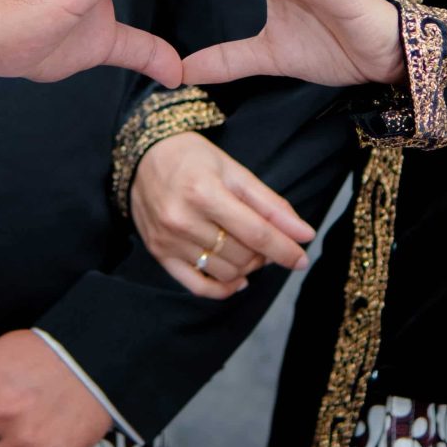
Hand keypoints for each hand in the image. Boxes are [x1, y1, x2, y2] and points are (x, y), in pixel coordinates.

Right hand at [131, 131, 314, 299]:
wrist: (143, 157)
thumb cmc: (194, 160)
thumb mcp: (235, 172)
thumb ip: (271, 205)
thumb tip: (304, 234)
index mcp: (204, 193)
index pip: (255, 233)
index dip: (284, 249)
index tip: (302, 259)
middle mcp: (182, 219)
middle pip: (241, 255)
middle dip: (264, 254)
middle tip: (266, 240)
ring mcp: (168, 240)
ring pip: (225, 272)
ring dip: (246, 268)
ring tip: (248, 250)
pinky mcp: (158, 253)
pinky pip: (197, 286)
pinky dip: (223, 289)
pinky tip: (237, 279)